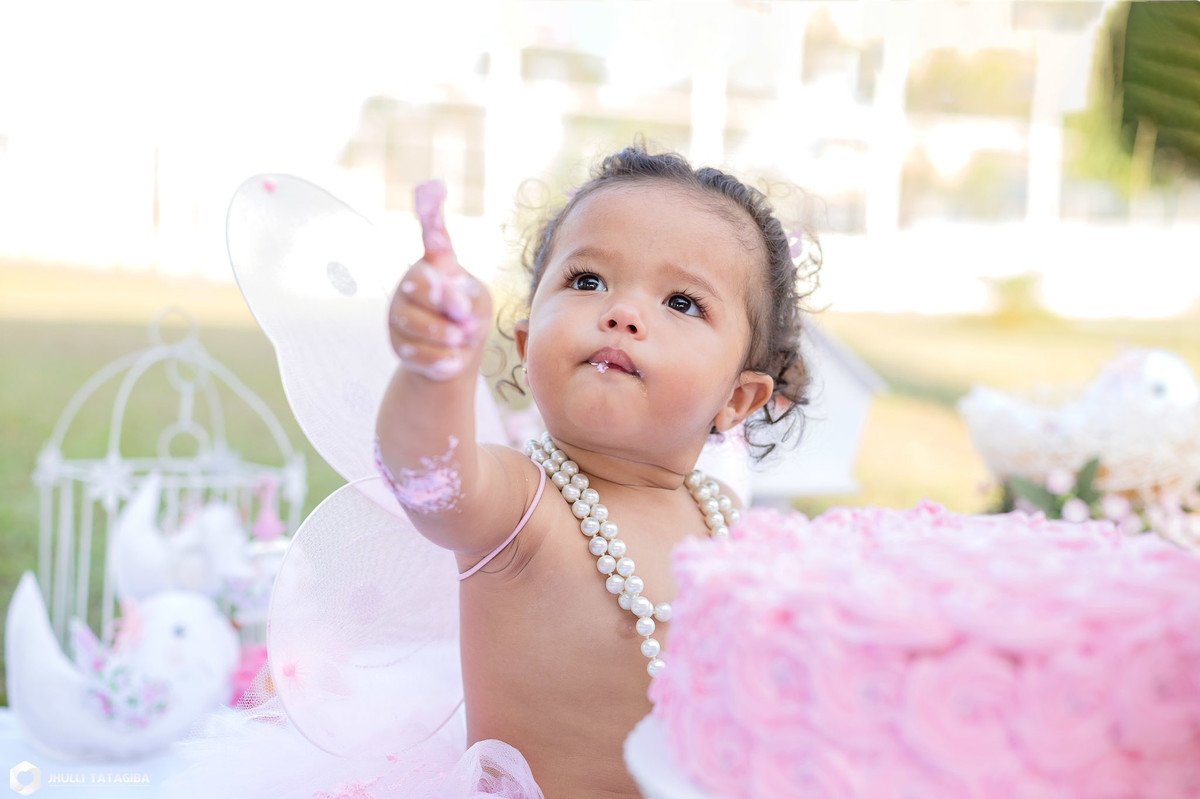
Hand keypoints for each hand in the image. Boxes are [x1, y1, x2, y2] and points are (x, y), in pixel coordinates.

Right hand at [388, 180, 491, 379]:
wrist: (453, 356)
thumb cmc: (468, 320)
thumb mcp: (478, 304)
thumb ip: (468, 298)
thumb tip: (454, 307)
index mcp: (435, 266)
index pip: (433, 238)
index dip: (432, 216)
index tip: (434, 188)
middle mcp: (412, 283)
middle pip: (419, 286)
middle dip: (443, 304)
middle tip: (466, 318)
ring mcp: (400, 312)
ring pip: (412, 322)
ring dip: (442, 335)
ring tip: (462, 341)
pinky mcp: (397, 341)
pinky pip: (413, 351)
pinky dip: (438, 359)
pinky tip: (453, 362)